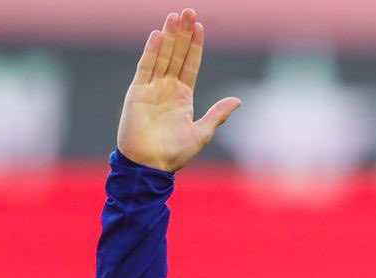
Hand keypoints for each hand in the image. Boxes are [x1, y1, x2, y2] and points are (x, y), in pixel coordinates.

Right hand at [117, 8, 240, 172]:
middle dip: (182, 34)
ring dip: (167, 36)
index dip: (195, 46)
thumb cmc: (175, 153)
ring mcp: (152, 88)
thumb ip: (218, 114)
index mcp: (183, 97)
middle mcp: (167, 89)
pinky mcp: (137, 92)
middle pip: (176, 55)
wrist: (150, 165)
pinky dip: (151, 51)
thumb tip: (238, 101)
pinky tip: (157, 35)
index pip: (190, 65)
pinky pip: (145, 67)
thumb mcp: (202, 133)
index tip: (200, 26)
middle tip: (188, 11)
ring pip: (161, 56)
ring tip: (174, 16)